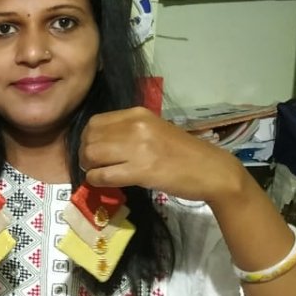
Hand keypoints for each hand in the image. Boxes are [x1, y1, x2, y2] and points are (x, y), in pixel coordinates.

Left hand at [79, 107, 243, 203]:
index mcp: (138, 113)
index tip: (92, 150)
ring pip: (92, 155)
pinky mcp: (141, 171)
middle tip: (93, 165)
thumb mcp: (154, 130)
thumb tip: (99, 142)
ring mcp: (138, 148)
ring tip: (98, 173)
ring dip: (89, 167)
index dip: (87, 138)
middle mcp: (136, 126)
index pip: (95, 122)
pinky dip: (97, 180)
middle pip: (90, 138)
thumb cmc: (183, 153)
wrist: (210, 170)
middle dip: (85, 154)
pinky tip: (105, 182)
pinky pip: (103, 175)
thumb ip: (128, 131)